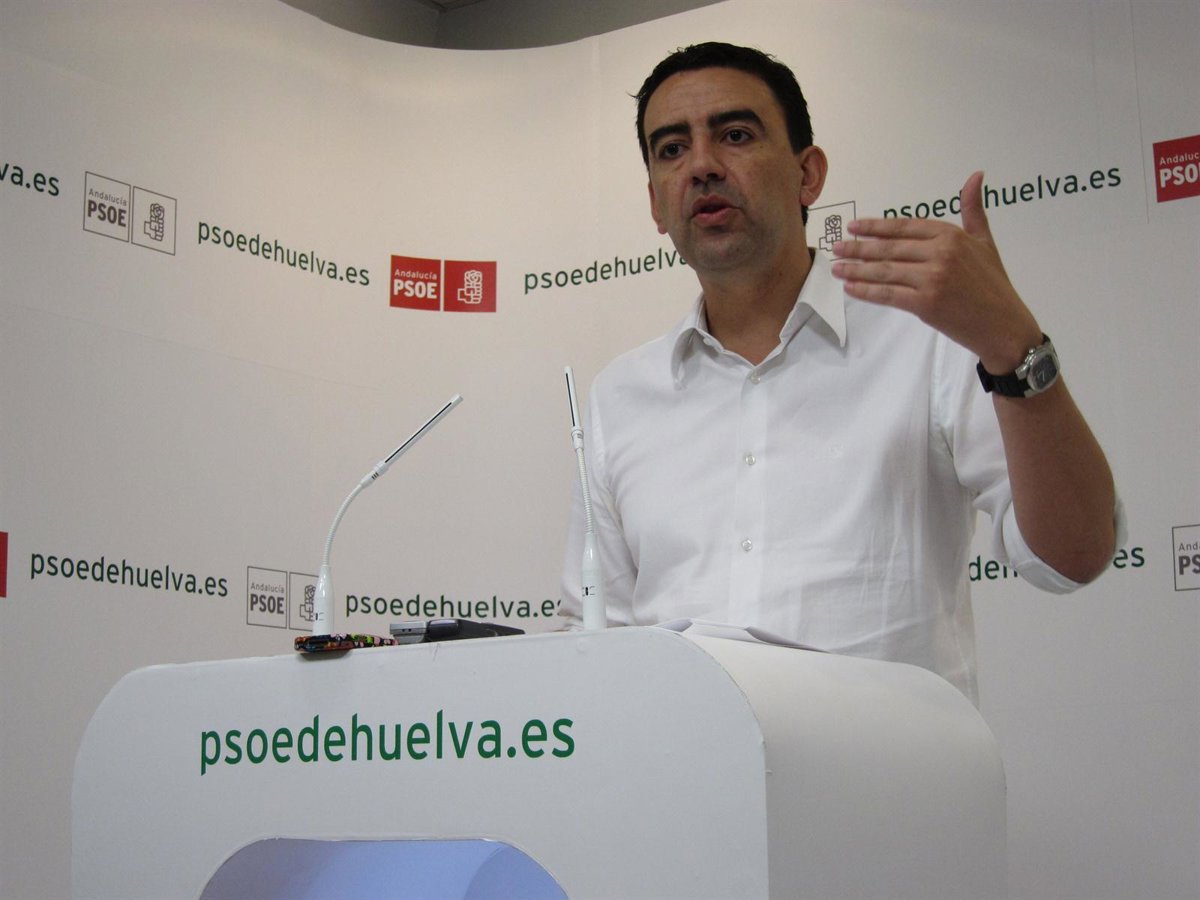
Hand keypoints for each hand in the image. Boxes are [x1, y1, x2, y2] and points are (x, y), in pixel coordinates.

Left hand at [831, 171, 1041, 371]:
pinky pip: (887, 294)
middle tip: (836, 246)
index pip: (903, 228)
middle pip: (889, 248)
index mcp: (950, 236)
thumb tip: (976, 175)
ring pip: (884, 271)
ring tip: (836, 268)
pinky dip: (866, 291)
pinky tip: (850, 288)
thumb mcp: (985, 241)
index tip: (854, 226)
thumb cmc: (993, 284)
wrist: (1003, 325)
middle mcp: (940, 254)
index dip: (876, 227)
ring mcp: (931, 279)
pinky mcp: (925, 304)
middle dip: (858, 247)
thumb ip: (973, 209)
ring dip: (856, 269)